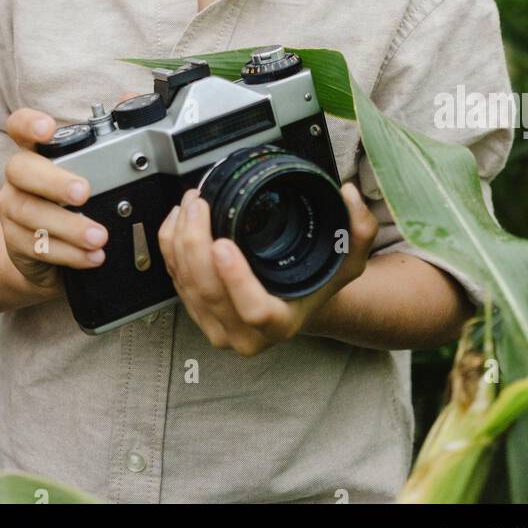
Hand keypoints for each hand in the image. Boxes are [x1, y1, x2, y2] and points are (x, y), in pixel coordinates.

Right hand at [0, 97, 137, 288]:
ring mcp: (13, 211)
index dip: (28, 124)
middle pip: (20, 169)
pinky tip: (92, 257)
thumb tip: (131, 99)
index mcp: (36, 153)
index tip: (47, 128)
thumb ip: (111, 135)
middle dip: (53, 180)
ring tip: (99, 236)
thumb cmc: (74, 204)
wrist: (50, 259)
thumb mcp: (92, 170)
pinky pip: (38, 247)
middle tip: (84, 192)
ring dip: (68, 225)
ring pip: (29, 213)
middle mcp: (19, 178)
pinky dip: (69, 254)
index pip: (19, 127)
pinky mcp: (16, 244)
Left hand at [157, 181, 378, 356]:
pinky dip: (169, 246)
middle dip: (195, 241)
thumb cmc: (317, 280)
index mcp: (280, 324)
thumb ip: (358, 228)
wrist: (294, 301)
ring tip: (190, 203)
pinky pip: (172, 278)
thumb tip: (347, 194)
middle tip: (199, 202)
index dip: (235, 279)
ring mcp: (215, 325)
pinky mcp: (195, 311)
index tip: (224, 243)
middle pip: (208, 291)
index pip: (254, 311)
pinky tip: (178, 220)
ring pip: (185, 284)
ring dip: (180, 239)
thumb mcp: (348, 258)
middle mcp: (243, 333)